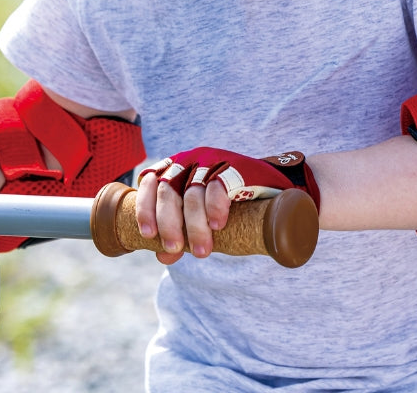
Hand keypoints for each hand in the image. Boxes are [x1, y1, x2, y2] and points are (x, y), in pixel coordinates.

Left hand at [135, 146, 318, 263]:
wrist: (271, 185)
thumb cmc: (229, 201)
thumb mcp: (202, 215)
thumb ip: (182, 230)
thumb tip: (163, 255)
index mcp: (176, 168)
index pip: (150, 181)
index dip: (145, 206)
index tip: (148, 234)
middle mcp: (190, 160)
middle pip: (168, 190)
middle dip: (168, 222)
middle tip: (175, 247)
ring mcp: (212, 161)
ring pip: (192, 192)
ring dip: (194, 224)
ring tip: (202, 250)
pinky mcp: (235, 167)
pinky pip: (219, 186)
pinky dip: (215, 207)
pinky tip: (217, 225)